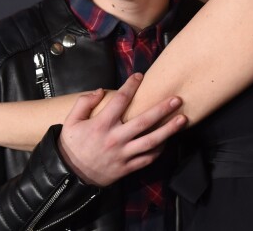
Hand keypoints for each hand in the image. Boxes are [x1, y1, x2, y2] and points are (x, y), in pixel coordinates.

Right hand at [57, 73, 186, 186]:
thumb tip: (101, 91)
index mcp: (102, 124)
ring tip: (182, 119)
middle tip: (177, 99)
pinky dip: (160, 150)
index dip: (131, 86)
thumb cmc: (71, 145)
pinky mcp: (127, 168)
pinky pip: (147, 158)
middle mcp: (115, 138)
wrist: (69, 175)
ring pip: (151, 141)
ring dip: (169, 130)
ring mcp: (123, 155)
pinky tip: (168, 140)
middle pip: (144, 121)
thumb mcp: (71, 121)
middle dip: (162, 109)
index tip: (140, 76)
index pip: (120, 100)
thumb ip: (84, 103)